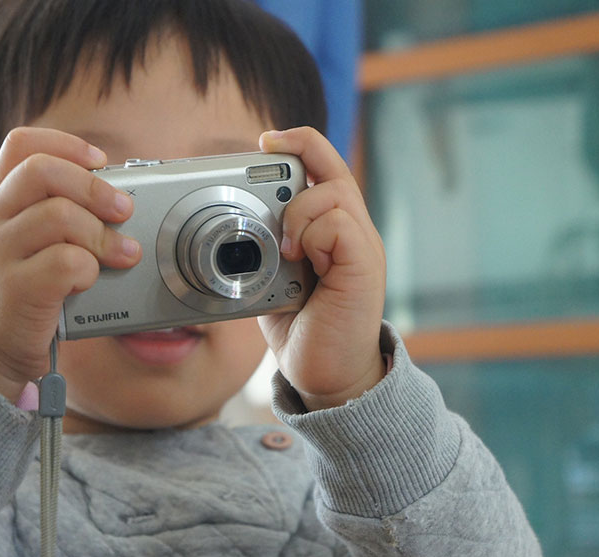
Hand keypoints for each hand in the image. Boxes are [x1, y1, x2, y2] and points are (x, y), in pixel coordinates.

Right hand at [0, 127, 140, 401]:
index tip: (101, 160)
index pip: (22, 145)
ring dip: (103, 234)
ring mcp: (0, 253)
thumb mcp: (36, 243)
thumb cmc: (30, 291)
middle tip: (125, 210)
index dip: (67, 145)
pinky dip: (90, 269)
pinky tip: (89, 280)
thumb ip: (63, 212)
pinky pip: (67, 261)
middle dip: (95, 187)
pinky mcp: (18, 287)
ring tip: (123, 253)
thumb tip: (122, 195)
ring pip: (59, 216)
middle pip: (43, 171)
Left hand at [257, 127, 386, 410]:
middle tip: (267, 163)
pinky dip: (311, 235)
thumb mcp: (275, 275)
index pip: (327, 168)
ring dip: (298, 212)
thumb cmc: (304, 326)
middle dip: (299, 154)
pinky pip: (339, 224)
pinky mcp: (364, 266)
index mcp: (335, 229)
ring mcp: (363, 248)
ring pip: (333, 192)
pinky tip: (299, 260)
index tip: (266, 141)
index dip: (300, 144)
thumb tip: (234, 222)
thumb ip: (269, 245)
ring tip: (287, 247)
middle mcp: (354, 232)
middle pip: (334, 167)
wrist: (327, 374)